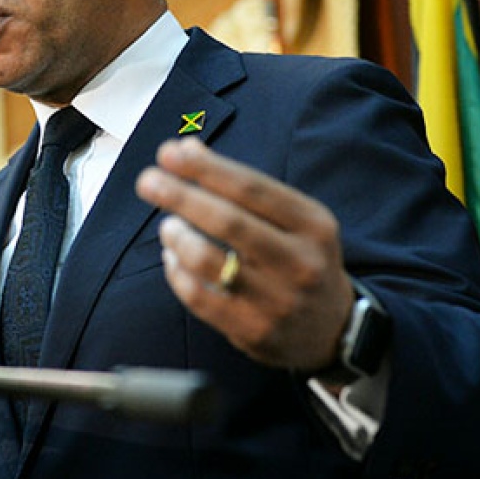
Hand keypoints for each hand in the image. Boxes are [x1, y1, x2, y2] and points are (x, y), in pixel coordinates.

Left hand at [135, 136, 354, 372]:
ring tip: (167, 227)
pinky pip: (199, 297)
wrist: (333, 328)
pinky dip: (176, 273)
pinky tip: (172, 258)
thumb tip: (185, 147)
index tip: (168, 153)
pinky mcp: (254, 331)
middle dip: (180, 196)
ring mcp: (278, 300)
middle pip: (228, 221)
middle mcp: (300, 261)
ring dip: (177, 237)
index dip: (205, 168)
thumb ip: (239, 184)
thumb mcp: (290, 217)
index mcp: (312, 224)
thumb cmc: (298, 257)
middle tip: (147, 181)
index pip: (251, 187)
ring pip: (208, 261)